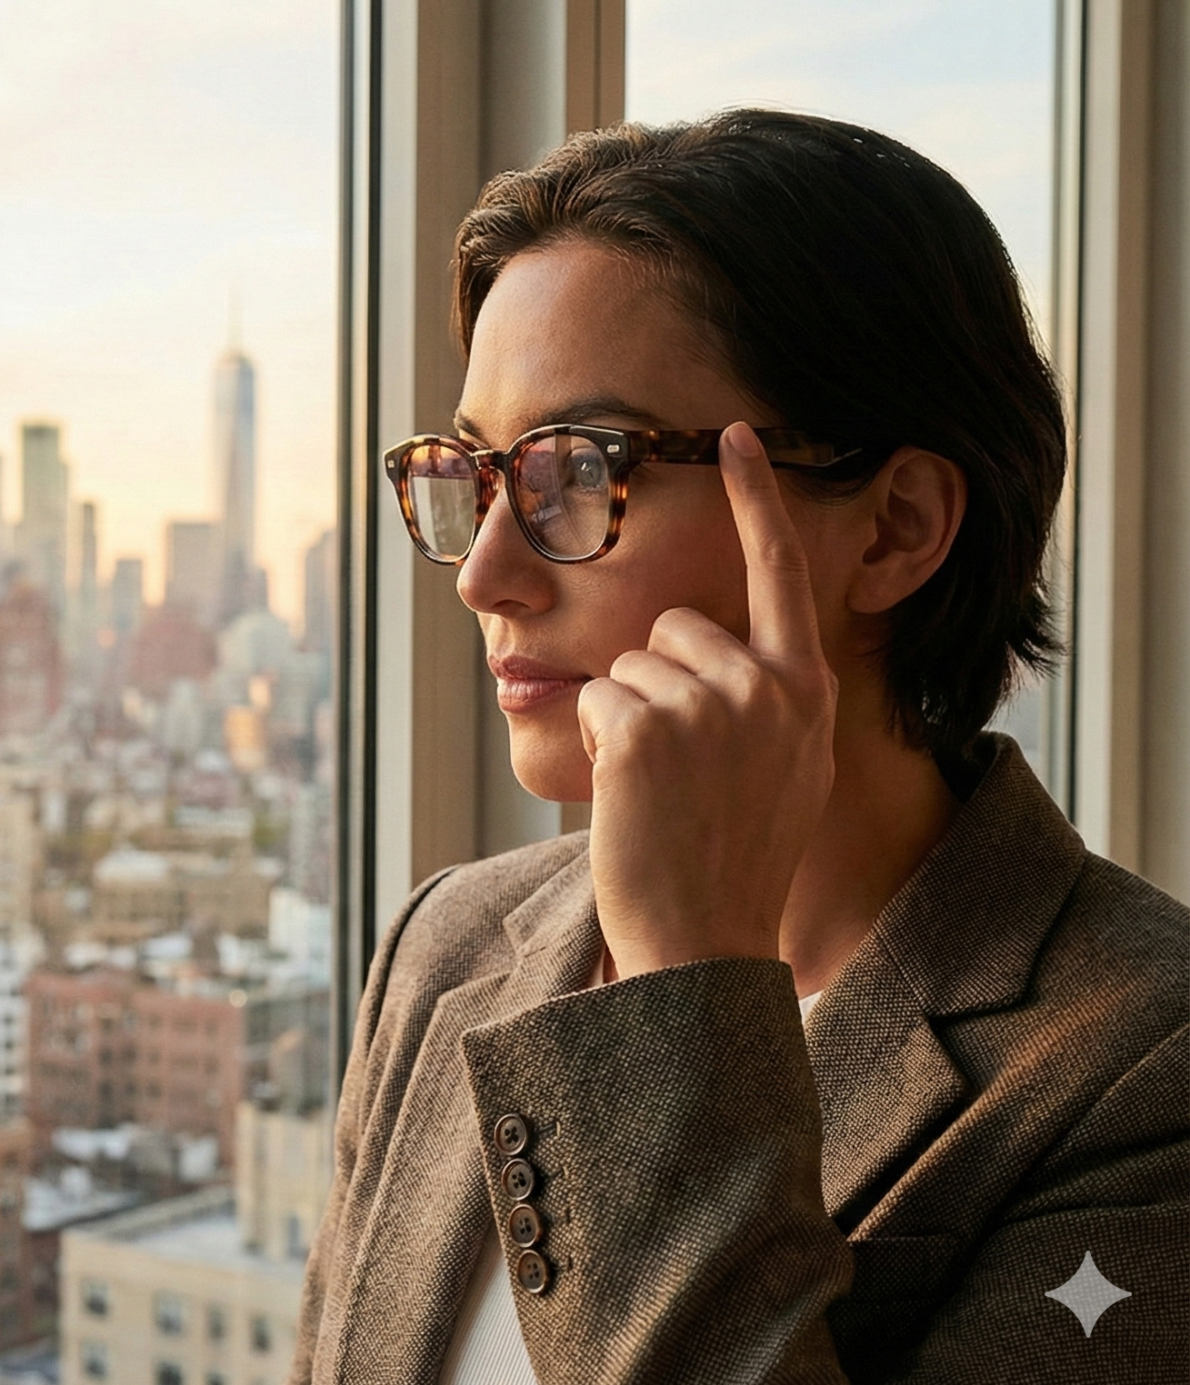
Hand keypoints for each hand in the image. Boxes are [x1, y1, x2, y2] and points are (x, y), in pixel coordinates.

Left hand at [576, 421, 836, 977]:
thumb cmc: (732, 856)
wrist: (704, 938)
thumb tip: (717, 644)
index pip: (781, 571)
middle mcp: (767, 687)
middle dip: (656, 681)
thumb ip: (766, 696)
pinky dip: (594, 741)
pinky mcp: (641, 729)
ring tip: (660, 789)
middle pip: (672, 626)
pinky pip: (592, 699)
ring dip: (624, 717)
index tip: (736, 431)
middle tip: (678, 769)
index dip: (757, 498)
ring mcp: (705, 705)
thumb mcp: (784, 765)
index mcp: (806, 690)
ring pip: (626, 664)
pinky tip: (632, 795)